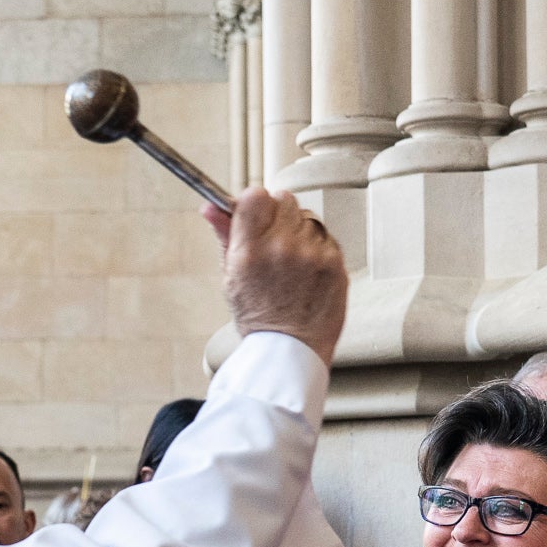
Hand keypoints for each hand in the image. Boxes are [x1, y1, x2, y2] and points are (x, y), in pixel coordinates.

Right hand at [203, 187, 347, 365]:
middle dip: (278, 216)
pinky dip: (317, 248)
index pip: (255, 195)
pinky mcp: (335, 263)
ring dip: (299, 232)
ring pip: (307, 217)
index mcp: (250, 251)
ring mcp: (312, 255)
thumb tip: (211, 208)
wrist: (291, 351)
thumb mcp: (232, 277)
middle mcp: (282, 248)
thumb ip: (225, 236)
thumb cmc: (260, 319)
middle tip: (274, 242)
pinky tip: (308, 272)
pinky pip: (326, 237)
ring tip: (291, 263)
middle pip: (284, 200)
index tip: (255, 215)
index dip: (255, 203)